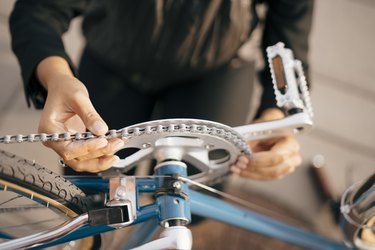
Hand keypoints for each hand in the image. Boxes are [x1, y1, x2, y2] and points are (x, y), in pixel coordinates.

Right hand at [37, 57, 123, 171]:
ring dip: (100, 161)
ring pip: (81, 162)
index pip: (68, 149)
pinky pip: (85, 157)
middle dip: (98, 154)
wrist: (62, 87)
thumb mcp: (78, 97)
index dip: (88, 148)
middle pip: (76, 158)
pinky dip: (98, 156)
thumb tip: (101, 131)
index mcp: (49, 130)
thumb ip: (89, 115)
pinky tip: (111, 151)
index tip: (104, 141)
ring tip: (116, 151)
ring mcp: (63, 144)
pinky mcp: (74, 144)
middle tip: (117, 144)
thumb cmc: (65, 89)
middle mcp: (54, 141)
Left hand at [230, 108, 301, 179]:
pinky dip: (250, 175)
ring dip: (250, 173)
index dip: (259, 160)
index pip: (276, 156)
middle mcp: (293, 157)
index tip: (244, 158)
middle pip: (273, 169)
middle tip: (238, 164)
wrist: (272, 129)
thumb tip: (241, 148)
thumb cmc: (267, 127)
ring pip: (268, 175)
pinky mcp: (278, 173)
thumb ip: (252, 139)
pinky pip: (264, 177)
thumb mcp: (260, 128)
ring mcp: (287, 167)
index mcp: (291, 143)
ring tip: (236, 168)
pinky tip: (239, 171)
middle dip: (253, 168)